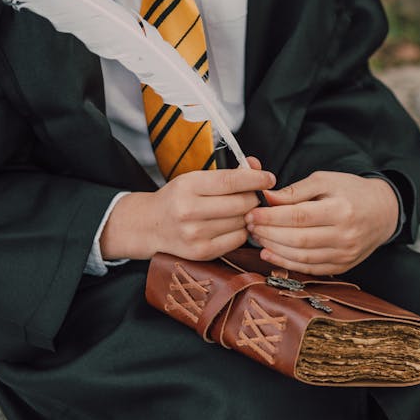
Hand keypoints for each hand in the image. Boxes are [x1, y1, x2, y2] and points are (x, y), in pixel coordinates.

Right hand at [100, 157, 274, 261]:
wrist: (150, 225)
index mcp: (187, 186)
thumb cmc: (177, 197)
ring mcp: (195, 235)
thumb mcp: (195, 178)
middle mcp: (189, 211)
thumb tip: (258, 167)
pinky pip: (237, 240)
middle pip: (241, 204)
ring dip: (248, 215)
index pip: (231, 181)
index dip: (255, 179)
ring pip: (241, 222)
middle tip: (254, 196)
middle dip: (254, 198)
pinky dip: (241, 231)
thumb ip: (228, 173)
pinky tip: (233, 225)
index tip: (270, 178)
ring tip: (240, 210)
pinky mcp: (201, 253)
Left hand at [245, 171, 398, 275]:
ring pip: (302, 257)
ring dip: (275, 249)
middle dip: (269, 233)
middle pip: (299, 240)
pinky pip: (310, 269)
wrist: (383, 211)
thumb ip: (295, 191)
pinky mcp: (342, 266)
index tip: (252, 213)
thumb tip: (266, 198)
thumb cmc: (351, 191)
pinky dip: (287, 263)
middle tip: (250, 225)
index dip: (272, 217)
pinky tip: (270, 253)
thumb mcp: (324, 180)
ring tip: (257, 237)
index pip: (300, 217)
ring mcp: (345, 254)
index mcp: (342, 209)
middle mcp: (345, 235)